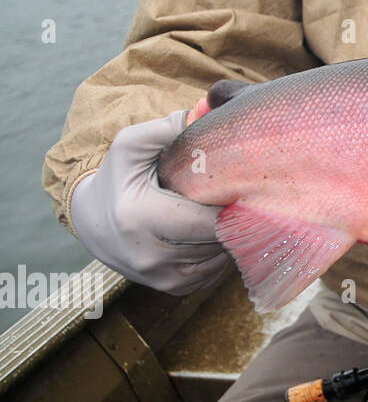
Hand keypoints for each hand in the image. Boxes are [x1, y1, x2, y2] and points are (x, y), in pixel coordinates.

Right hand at [69, 110, 227, 294]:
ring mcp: (157, 276)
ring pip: (218, 258)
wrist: (92, 218)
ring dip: (228, 237)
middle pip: (218, 240)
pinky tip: (213, 233)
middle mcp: (147, 254)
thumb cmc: (119, 176)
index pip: (209, 218)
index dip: (231, 201)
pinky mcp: (168, 288)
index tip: (242, 184)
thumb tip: (206, 113)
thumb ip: (167, 127)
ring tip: (225, 212)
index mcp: (139, 217)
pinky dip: (219, 255)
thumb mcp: (132, 145)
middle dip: (234, 219)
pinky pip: (211, 274)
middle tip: (242, 198)